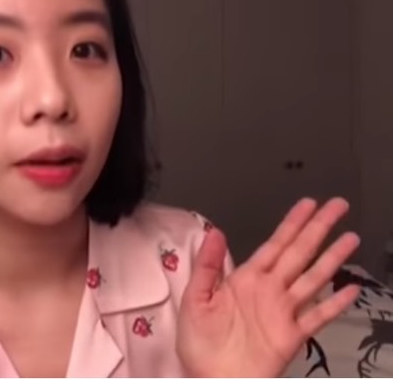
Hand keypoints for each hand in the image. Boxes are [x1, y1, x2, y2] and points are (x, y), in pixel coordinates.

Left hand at [177, 197, 360, 376]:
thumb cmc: (199, 342)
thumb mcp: (195, 299)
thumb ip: (207, 266)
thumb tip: (216, 232)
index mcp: (246, 278)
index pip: (274, 244)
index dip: (292, 223)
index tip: (309, 204)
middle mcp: (270, 290)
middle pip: (299, 253)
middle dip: (318, 228)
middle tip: (338, 205)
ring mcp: (284, 312)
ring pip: (313, 278)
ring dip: (332, 258)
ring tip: (350, 239)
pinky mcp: (292, 336)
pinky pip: (318, 317)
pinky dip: (335, 304)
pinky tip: (351, 289)